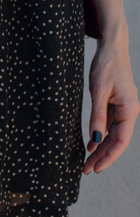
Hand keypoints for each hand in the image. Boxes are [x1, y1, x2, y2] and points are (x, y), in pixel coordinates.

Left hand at [83, 42, 139, 174]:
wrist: (111, 47)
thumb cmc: (106, 65)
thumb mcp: (98, 91)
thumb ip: (97, 116)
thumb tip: (94, 140)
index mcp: (130, 109)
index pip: (121, 141)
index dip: (109, 156)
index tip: (96, 167)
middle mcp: (129, 112)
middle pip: (117, 141)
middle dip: (102, 156)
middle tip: (86, 169)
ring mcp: (123, 108)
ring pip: (113, 135)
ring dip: (100, 148)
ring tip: (87, 161)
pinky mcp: (116, 104)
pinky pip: (109, 125)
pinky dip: (100, 135)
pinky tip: (90, 144)